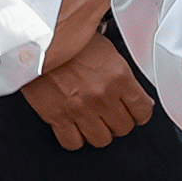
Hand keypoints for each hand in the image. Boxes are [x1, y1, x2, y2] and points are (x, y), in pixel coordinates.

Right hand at [20, 0, 147, 149]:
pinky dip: (76, 138)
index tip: (136, 110)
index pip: (143, 110)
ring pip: (101, 140)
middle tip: (113, 113)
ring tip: (94, 121)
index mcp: (119, 77)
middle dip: (120, 121)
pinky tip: (75, 127)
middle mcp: (102, 97)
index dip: (140, 112)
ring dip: (99, 131)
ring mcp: (80, 110)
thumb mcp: (106, 48)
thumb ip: (120, 71)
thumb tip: (130, 87)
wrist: (38, 38)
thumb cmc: (69, 39)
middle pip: (124, 128)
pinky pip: (73, 142)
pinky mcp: (58, 117)